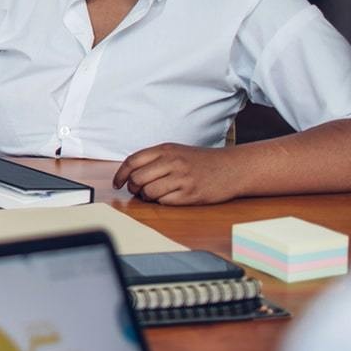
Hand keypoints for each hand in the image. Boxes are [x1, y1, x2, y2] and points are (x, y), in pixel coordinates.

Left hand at [113, 143, 241, 205]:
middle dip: (133, 188)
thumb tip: (129, 173)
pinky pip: (164, 201)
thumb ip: (154, 158)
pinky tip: (171, 196)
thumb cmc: (202, 161)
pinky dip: (163, 201)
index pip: (132, 161)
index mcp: (166, 149)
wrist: (232, 168)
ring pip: (148, 192)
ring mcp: (181, 178)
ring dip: (147, 196)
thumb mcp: (176, 151)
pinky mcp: (190, 194)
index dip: (120, 174)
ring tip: (155, 193)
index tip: (117, 183)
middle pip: (137, 178)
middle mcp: (172, 162)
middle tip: (138, 191)